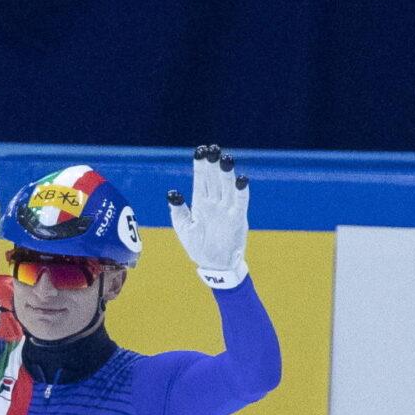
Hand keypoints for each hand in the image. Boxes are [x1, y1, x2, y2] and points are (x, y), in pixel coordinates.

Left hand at [167, 143, 248, 288]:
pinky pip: (240, 202)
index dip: (200, 165)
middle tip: (213, 149)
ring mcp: (226, 209)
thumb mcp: (184, 229)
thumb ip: (178, 211)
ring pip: (227, 187)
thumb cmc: (198, 247)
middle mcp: (214, 203)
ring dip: (226, 173)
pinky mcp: (237, 219)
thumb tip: (172, 194)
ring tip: (225, 158)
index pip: (200, 179)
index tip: (200, 150)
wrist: (214, 266)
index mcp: (200, 202)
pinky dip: (241, 191)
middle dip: (213, 163)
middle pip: (214, 179)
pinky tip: (241, 180)